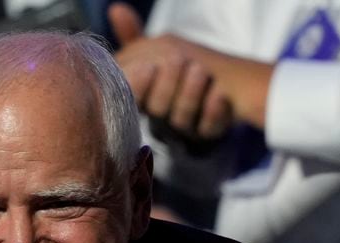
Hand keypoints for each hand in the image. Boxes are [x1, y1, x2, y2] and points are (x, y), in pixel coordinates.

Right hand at [108, 2, 232, 138]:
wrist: (223, 82)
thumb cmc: (178, 67)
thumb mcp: (153, 50)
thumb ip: (130, 37)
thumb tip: (116, 8)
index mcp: (144, 98)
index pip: (133, 97)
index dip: (137, 86)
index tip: (147, 67)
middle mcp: (161, 116)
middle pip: (158, 109)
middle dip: (166, 85)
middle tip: (177, 60)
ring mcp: (185, 127)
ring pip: (182, 119)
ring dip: (190, 93)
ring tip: (200, 70)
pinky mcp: (208, 133)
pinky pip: (209, 129)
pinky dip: (214, 111)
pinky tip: (219, 94)